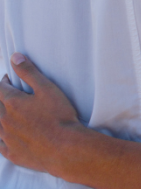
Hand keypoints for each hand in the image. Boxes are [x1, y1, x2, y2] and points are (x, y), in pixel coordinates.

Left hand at [0, 54, 88, 175]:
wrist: (65, 147)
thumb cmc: (59, 115)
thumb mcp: (47, 88)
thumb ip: (29, 72)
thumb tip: (15, 57)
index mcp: (12, 102)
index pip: (1, 88)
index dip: (4, 82)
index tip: (9, 79)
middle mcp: (4, 120)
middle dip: (1, 99)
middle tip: (9, 96)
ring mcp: (6, 138)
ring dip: (0, 117)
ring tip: (8, 115)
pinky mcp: (11, 153)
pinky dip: (1, 138)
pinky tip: (6, 136)